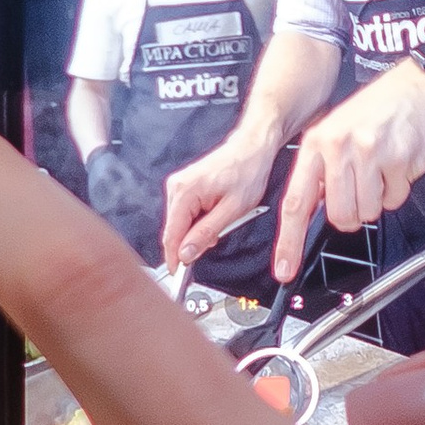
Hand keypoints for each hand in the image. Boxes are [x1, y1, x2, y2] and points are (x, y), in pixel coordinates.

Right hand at [159, 128, 275, 280]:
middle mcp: (176, 187)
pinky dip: (199, 221)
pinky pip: (186, 214)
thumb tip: (186, 254)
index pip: (171, 236)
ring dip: (196, 232)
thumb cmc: (247, 171)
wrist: (253, 148)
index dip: (175, 259)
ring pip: (180, 224)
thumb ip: (206, 233)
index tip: (179, 276)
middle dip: (190, 243)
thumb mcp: (232, 210)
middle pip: (173, 231)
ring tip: (221, 222)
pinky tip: (216, 215)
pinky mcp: (185, 186)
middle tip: (215, 241)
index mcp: (184, 192)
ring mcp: (179, 185)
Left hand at [271, 58, 424, 284]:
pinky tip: (396, 164)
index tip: (285, 269)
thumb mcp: (333, 132)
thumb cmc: (371, 113)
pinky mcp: (399, 159)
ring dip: (377, 200)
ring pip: (369, 213)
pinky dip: (397, 189)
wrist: (414, 88)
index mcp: (316, 143)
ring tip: (380, 170)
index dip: (290, 240)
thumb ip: (319, 171)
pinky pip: (395, 200)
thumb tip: (309, 211)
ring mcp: (371, 153)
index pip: (296, 201)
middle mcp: (339, 148)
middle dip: (352, 214)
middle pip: (340, 216)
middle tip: (359, 192)